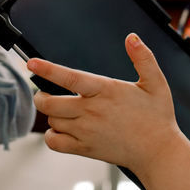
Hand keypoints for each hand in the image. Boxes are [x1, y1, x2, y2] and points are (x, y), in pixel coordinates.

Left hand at [31, 34, 185, 174]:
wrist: (158, 152)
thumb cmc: (157, 117)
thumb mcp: (156, 83)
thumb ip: (143, 58)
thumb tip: (132, 38)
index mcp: (106, 91)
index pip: (70, 77)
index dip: (48, 69)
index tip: (31, 63)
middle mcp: (92, 111)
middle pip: (50, 102)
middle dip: (41, 95)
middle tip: (44, 92)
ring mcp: (86, 132)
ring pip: (52, 120)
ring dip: (51, 113)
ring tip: (60, 109)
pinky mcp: (85, 149)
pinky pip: (55, 143)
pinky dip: (51, 136)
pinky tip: (60, 129)